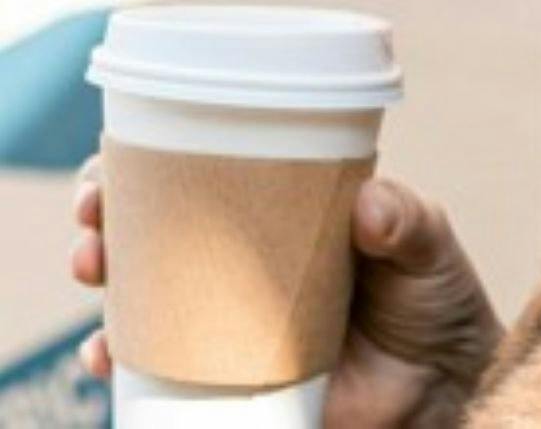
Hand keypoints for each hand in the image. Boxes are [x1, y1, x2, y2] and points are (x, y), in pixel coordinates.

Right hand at [71, 155, 504, 426]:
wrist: (443, 387)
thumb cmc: (436, 302)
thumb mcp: (428, 246)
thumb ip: (406, 222)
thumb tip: (372, 206)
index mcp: (287, 210)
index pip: (212, 169)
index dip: (157, 157)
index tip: (122, 155)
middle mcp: (247, 259)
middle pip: (159, 226)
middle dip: (110, 212)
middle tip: (95, 212)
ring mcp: (231, 319)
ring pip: (143, 292)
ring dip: (104, 277)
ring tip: (94, 265)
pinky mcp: (226, 378)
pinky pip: (156, 370)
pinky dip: (120, 360)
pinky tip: (106, 353)